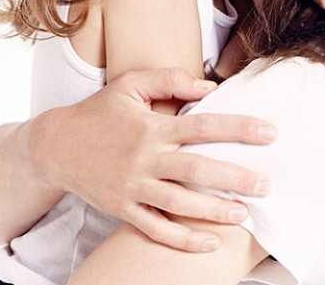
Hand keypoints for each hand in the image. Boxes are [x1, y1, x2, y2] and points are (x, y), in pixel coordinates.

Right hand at [32, 67, 275, 252]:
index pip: (203, 126)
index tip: (269, 133)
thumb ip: (169, 79)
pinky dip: (183, 239)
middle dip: (235, 178)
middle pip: (198, 170)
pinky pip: (156, 228)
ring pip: (180, 203)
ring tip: (243, 214)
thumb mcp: (128, 85)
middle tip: (265, 185)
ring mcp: (133, 186)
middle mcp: (144, 158)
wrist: (55, 147)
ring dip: (214, 211)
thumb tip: (209, 86)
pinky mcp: (123, 208)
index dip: (238, 128)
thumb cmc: (98, 113)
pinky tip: (209, 243)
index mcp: (151, 127)